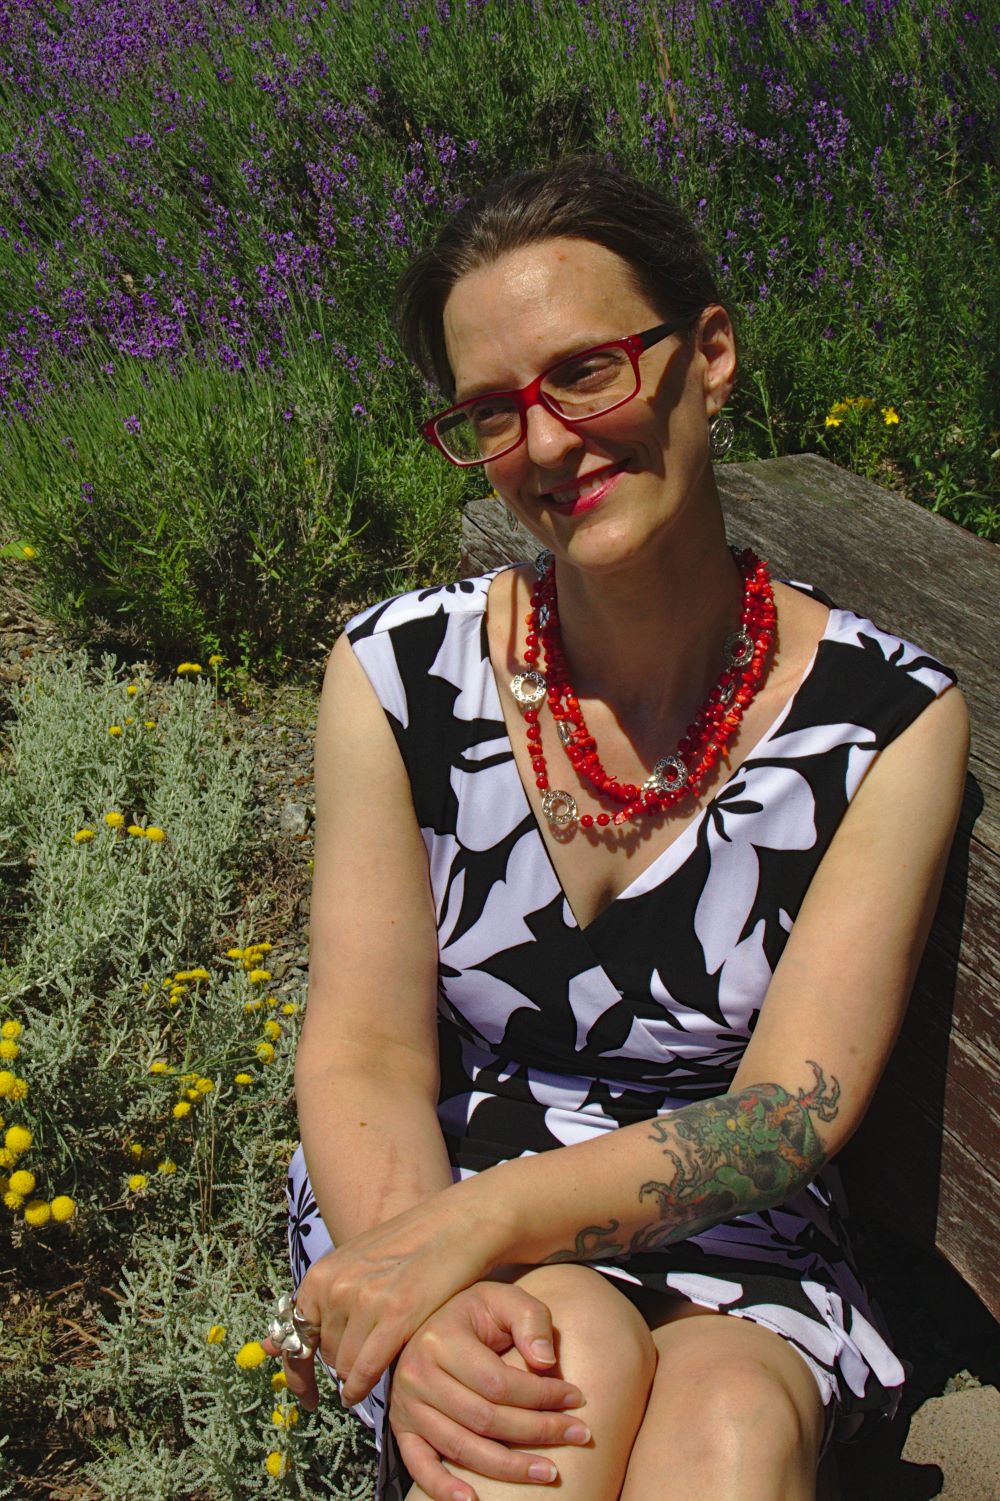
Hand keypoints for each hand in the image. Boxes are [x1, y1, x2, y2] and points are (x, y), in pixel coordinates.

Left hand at [265, 1183, 509, 1406]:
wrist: (456, 1225)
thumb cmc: (409, 1248)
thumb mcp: (357, 1265)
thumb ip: (326, 1301)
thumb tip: (277, 1347)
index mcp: (323, 1272)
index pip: (293, 1336)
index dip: (297, 1373)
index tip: (305, 1397)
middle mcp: (337, 1286)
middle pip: (326, 1355)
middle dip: (343, 1361)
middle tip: (371, 1352)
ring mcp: (365, 1301)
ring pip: (345, 1367)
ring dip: (358, 1373)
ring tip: (384, 1357)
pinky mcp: (396, 1315)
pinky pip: (365, 1371)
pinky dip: (362, 1387)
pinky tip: (364, 1392)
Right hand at [391, 1282, 590, 1500]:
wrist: (430, 1319)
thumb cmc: (476, 1313)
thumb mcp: (504, 1299)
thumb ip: (530, 1319)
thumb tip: (546, 1363)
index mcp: (442, 1339)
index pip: (499, 1382)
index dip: (542, 1395)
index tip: (577, 1398)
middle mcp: (418, 1374)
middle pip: (485, 1419)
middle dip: (538, 1431)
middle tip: (579, 1435)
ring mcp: (407, 1405)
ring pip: (461, 1447)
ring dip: (509, 1468)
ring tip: (549, 1472)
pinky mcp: (402, 1428)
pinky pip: (420, 1466)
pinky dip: (443, 1488)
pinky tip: (472, 1500)